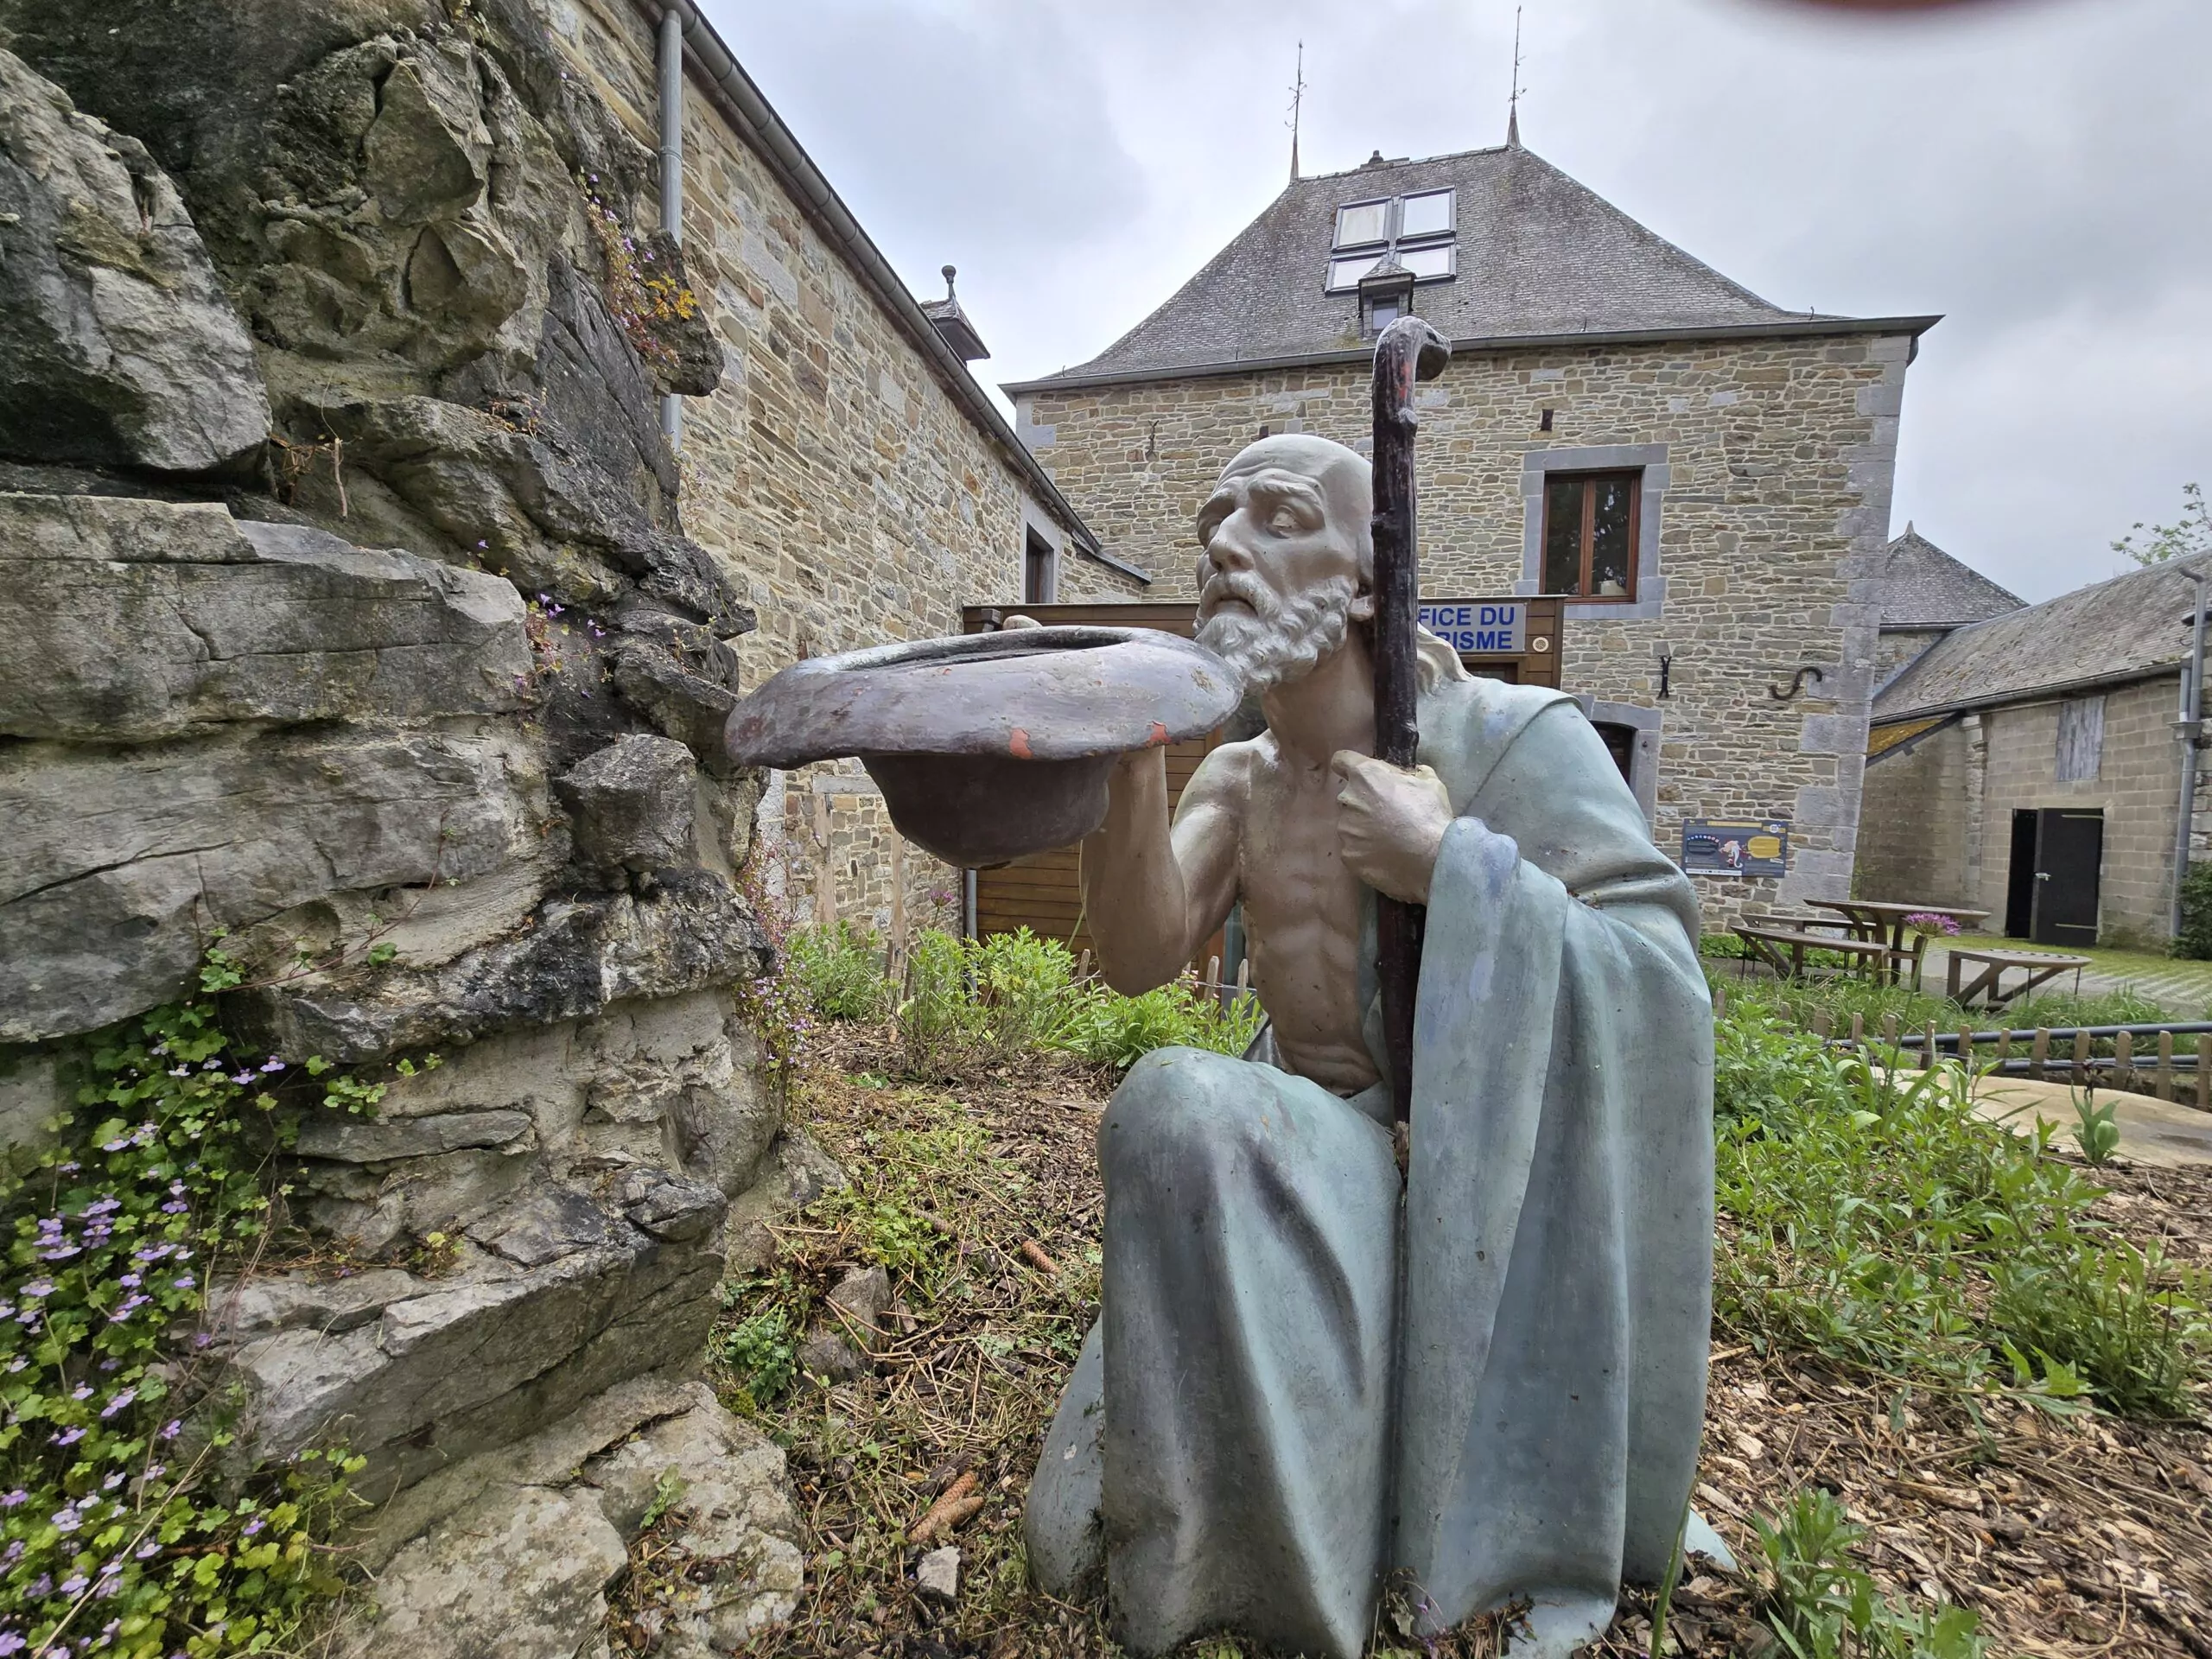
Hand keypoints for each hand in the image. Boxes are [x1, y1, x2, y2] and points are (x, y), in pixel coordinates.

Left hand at [1330, 751, 1454, 903]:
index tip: (1359, 776)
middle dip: (1364, 803)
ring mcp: (1345, 830)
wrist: (1433, 858)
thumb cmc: (1431, 815)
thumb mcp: (1429, 782)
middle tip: (1388, 815)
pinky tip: (1386, 855)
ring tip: (1389, 839)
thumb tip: (1411, 774)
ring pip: (1350, 825)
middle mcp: (1348, 800)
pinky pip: (1353, 849)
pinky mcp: (1348, 855)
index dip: (1349, 766)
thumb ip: (1411, 773)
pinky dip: (1366, 852)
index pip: (1341, 760)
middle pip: (1349, 797)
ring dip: (1364, 829)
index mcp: (1365, 776)